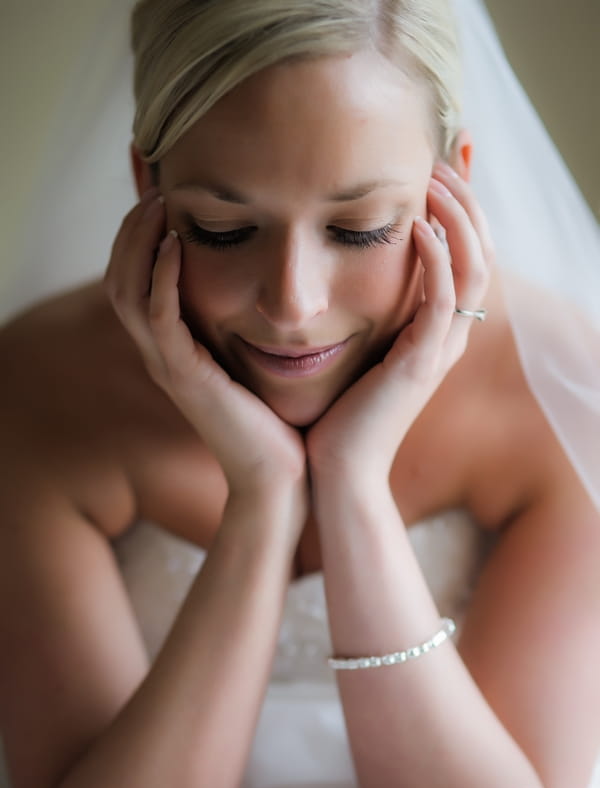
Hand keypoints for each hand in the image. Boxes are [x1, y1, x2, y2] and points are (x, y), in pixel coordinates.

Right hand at [104, 188, 307, 500]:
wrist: (283, 476)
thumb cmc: (277, 422)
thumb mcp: (253, 364)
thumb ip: (244, 329)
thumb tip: (264, 292)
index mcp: (174, 351)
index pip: (135, 284)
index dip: (140, 240)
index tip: (165, 200)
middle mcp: (162, 356)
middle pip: (119, 280)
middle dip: (131, 231)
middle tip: (155, 190)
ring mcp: (168, 367)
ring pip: (126, 292)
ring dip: (137, 243)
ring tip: (159, 204)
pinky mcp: (186, 377)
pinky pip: (159, 317)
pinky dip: (162, 277)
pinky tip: (176, 245)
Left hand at [306, 165, 494, 483]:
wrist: (333, 471)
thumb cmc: (335, 415)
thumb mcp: (354, 353)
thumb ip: (361, 314)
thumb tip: (337, 276)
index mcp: (433, 332)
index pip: (464, 256)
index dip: (459, 210)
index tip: (438, 166)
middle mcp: (446, 337)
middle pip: (482, 252)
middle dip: (466, 201)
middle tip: (443, 157)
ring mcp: (439, 351)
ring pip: (475, 269)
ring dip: (459, 218)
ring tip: (434, 177)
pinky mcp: (420, 364)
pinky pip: (443, 301)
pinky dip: (438, 261)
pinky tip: (416, 227)